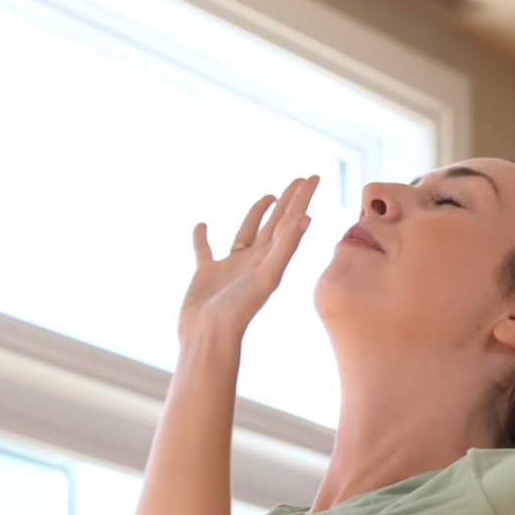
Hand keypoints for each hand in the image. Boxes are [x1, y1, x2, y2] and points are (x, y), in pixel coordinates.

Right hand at [180, 175, 318, 344]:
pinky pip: (205, 250)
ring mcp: (231, 267)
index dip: (302, 199)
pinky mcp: (206, 274)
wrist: (209, 337)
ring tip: (269, 196)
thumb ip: (285, 249)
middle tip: (301, 179)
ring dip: (258, 214)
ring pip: (247, 232)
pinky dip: (202, 238)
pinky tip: (201, 225)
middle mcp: (255, 261)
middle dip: (290, 201)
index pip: (291, 222)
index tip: (313, 177)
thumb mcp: (266, 277)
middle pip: (276, 224)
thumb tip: (305, 217)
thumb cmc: (238, 311)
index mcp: (271, 260)